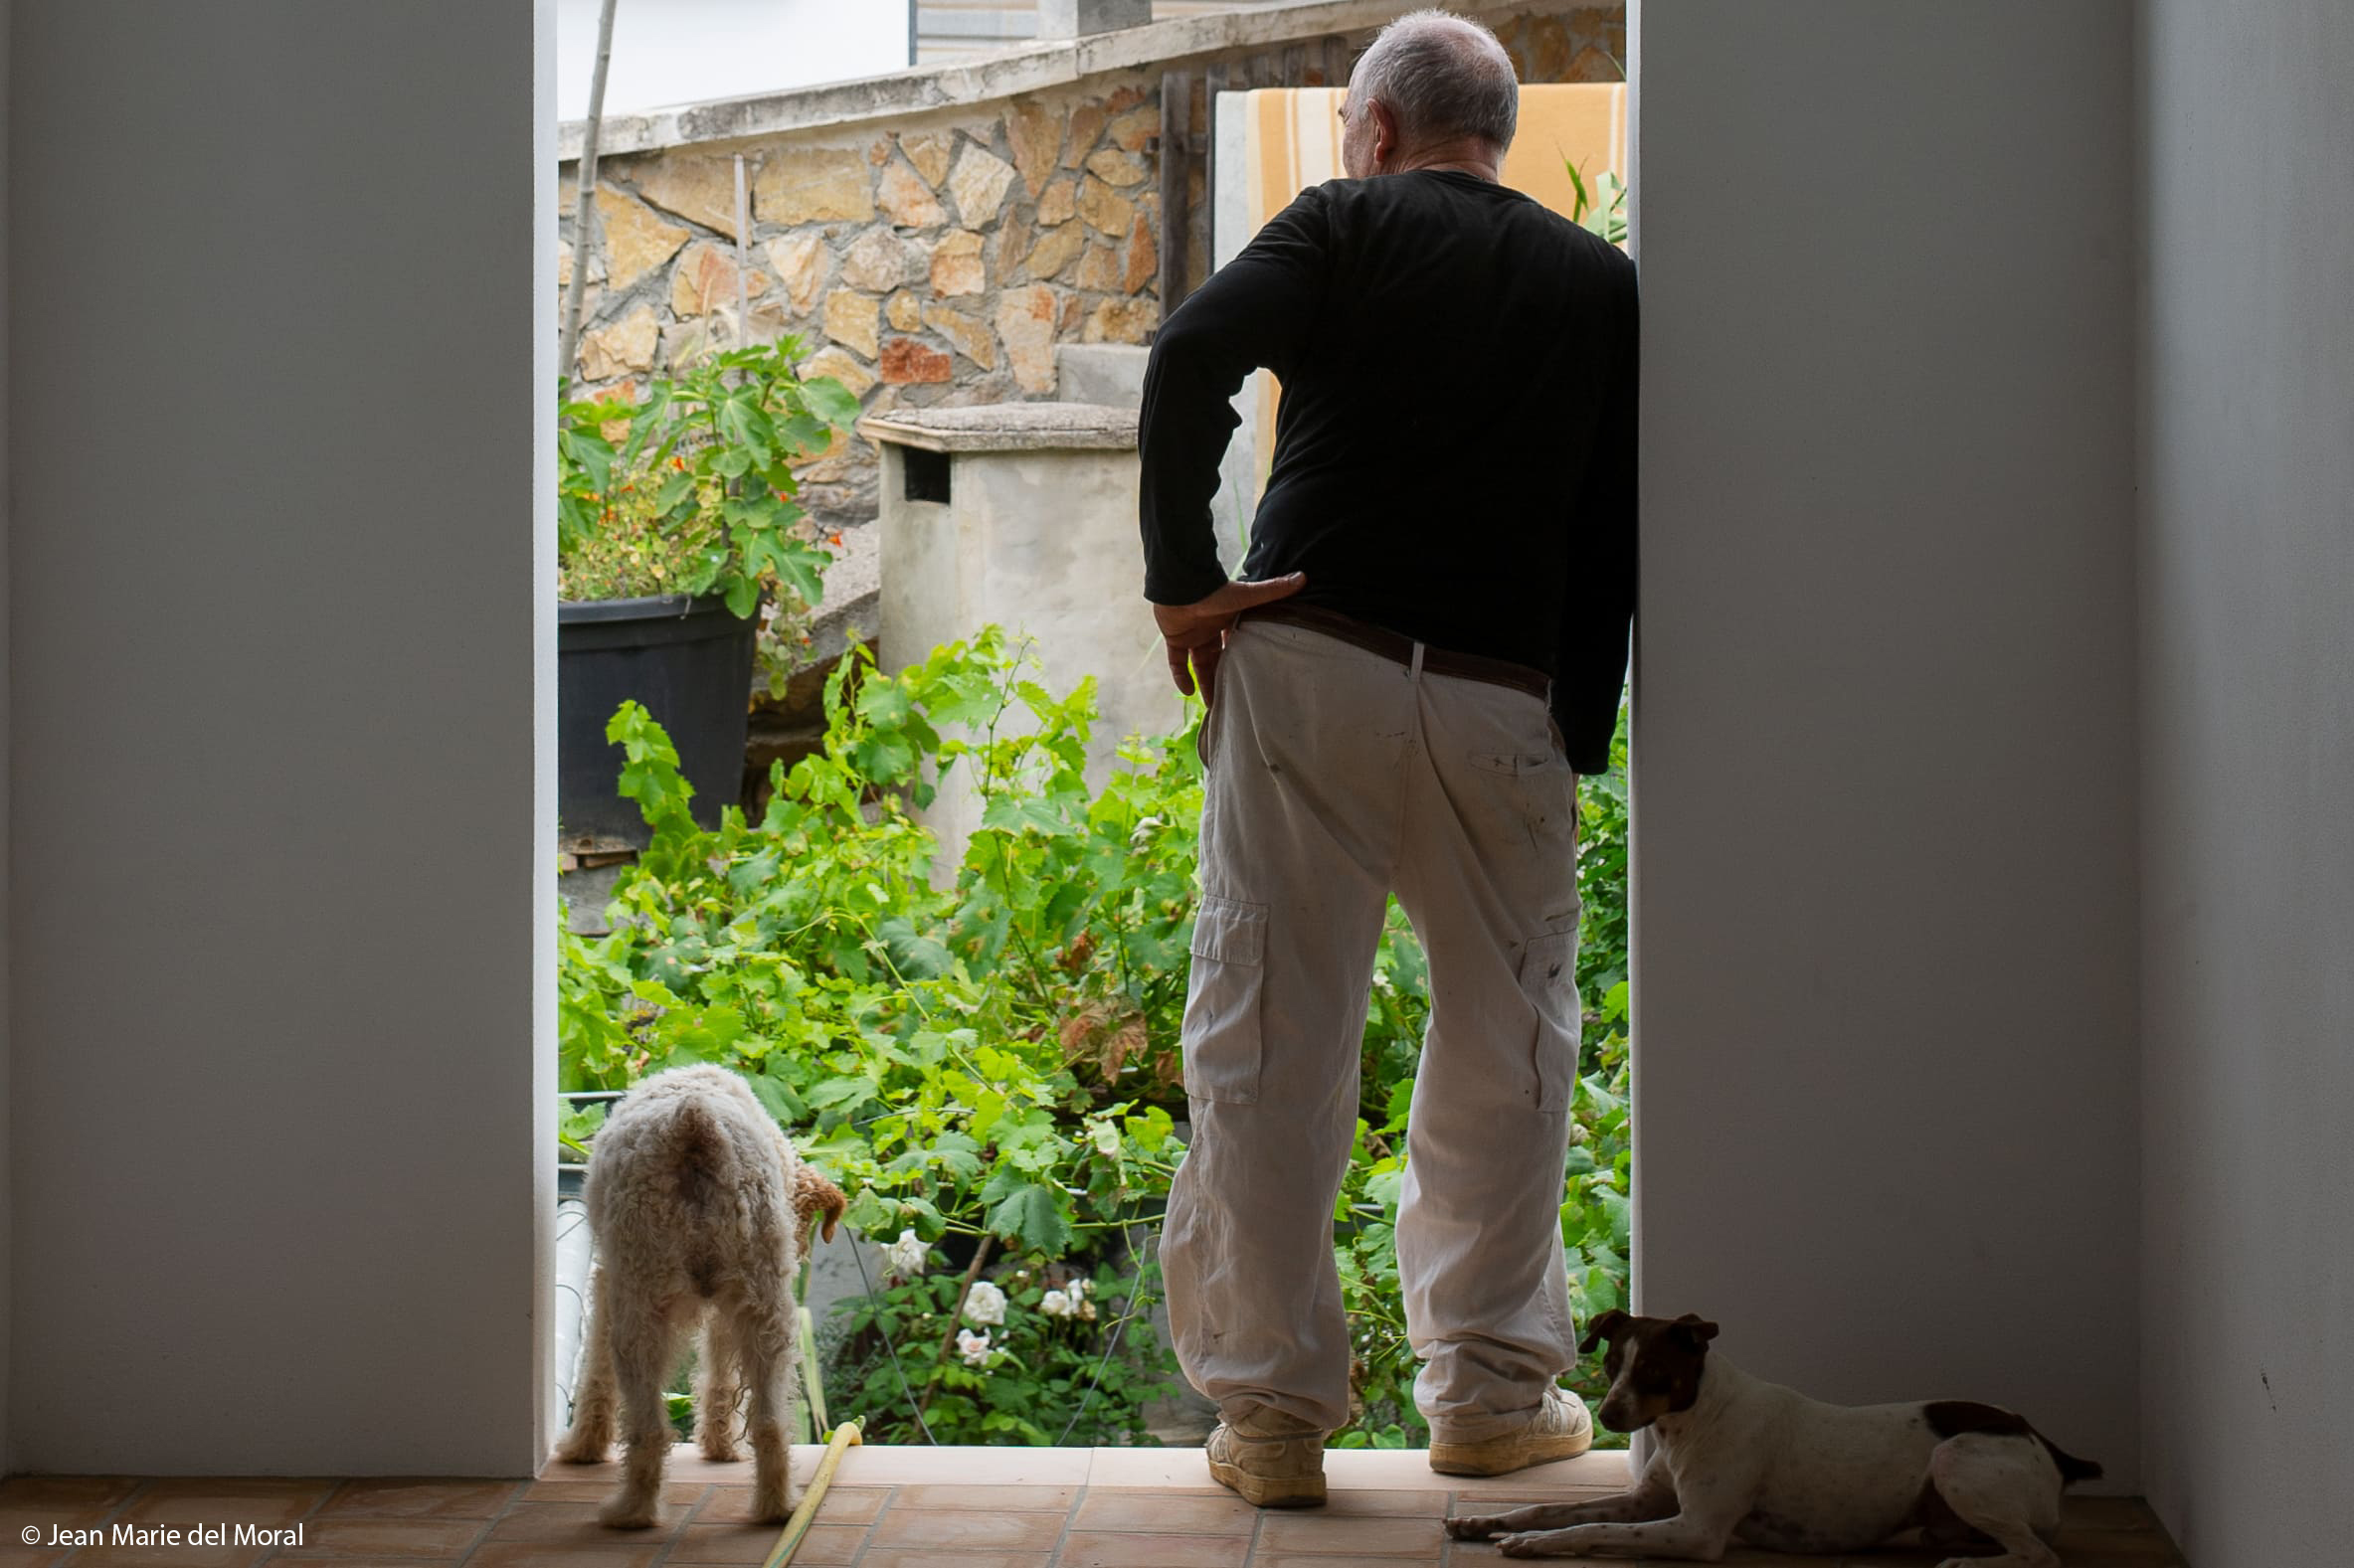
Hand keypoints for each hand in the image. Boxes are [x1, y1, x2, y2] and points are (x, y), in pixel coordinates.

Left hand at [1152, 574, 1307, 705]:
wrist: (1181, 585)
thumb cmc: (1215, 591)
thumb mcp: (1247, 595)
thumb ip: (1273, 591)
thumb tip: (1303, 577)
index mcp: (1229, 620)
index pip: (1238, 643)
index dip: (1243, 659)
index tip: (1252, 677)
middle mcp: (1212, 629)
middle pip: (1220, 658)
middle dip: (1224, 677)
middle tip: (1233, 699)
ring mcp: (1193, 635)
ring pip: (1200, 664)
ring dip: (1205, 683)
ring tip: (1213, 706)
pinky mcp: (1174, 639)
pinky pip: (1177, 662)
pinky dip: (1181, 676)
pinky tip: (1188, 693)